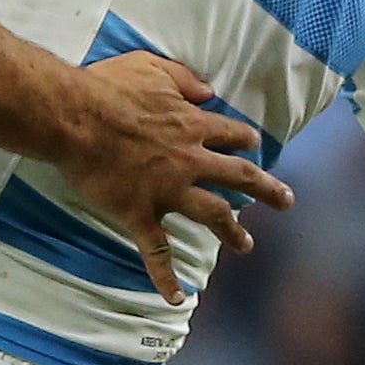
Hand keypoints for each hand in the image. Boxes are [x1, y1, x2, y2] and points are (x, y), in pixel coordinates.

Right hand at [57, 49, 292, 299]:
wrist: (77, 118)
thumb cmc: (108, 88)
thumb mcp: (151, 67)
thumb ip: (184, 79)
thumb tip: (207, 90)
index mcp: (191, 125)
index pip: (230, 135)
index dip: (245, 140)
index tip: (255, 146)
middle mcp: (189, 161)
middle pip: (238, 176)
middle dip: (266, 189)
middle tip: (287, 202)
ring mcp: (167, 191)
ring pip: (212, 214)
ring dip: (232, 232)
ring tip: (247, 246)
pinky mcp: (140, 214)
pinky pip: (156, 252)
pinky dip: (165, 277)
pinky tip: (176, 297)